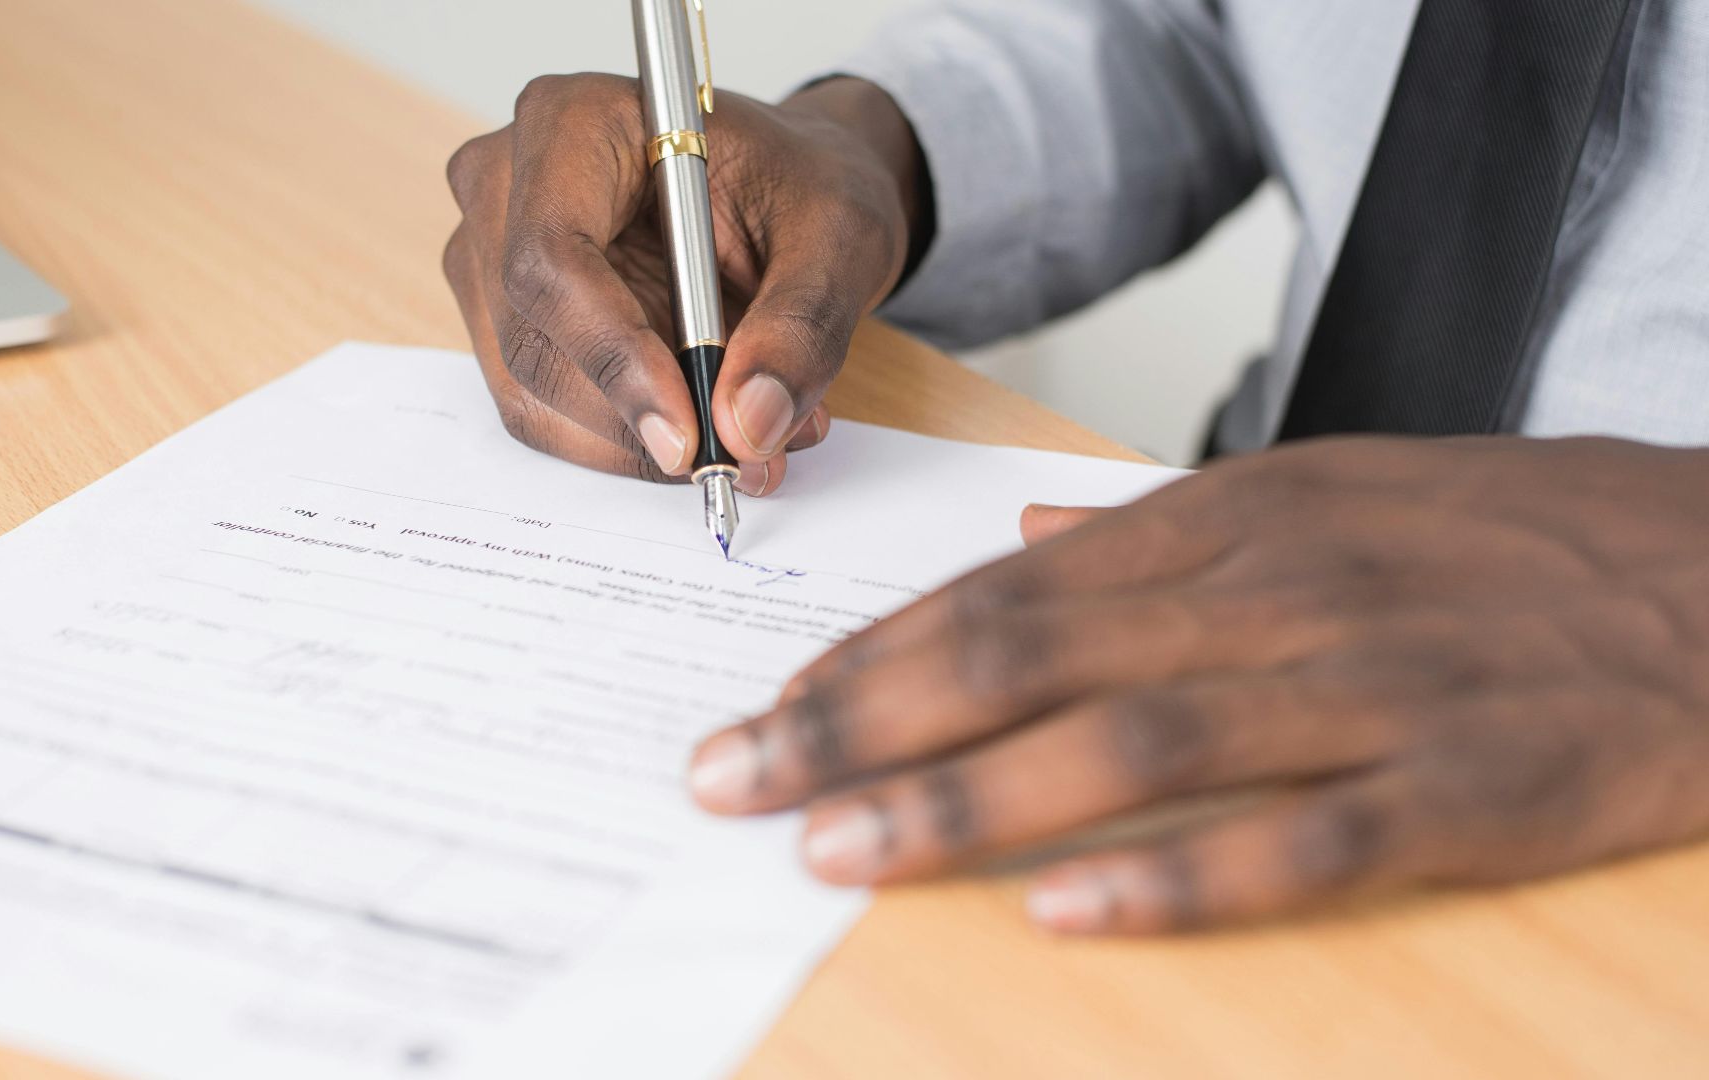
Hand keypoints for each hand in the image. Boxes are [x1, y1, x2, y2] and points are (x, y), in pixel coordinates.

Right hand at [442, 75, 929, 494]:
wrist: (785, 194)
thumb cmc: (799, 186)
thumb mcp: (838, 238)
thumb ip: (801, 327)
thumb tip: (750, 424)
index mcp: (574, 123)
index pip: (552, 257)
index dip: (613, 355)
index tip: (687, 433)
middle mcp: (507, 186)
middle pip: (534, 340)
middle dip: (636, 419)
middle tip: (743, 456)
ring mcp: (492, 258)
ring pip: (534, 393)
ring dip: (638, 442)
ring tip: (749, 437)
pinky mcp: (508, 322)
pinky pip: (547, 414)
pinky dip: (628, 441)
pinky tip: (705, 424)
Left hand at [687, 437, 1708, 932]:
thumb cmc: (1499, 537)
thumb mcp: (1323, 490)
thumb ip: (1163, 524)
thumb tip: (1030, 531)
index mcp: (1229, 521)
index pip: (1002, 588)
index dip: (871, 653)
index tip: (767, 708)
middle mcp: (1274, 592)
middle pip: (1025, 655)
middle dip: (861, 722)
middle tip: (735, 781)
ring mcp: (1369, 688)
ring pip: (1130, 743)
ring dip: (967, 797)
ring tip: (838, 848)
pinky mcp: (1467, 786)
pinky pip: (1299, 841)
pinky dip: (1175, 880)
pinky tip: (1063, 913)